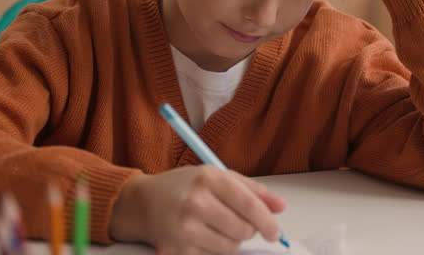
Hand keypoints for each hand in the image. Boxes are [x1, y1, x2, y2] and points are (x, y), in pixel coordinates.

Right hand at [110, 166, 285, 253]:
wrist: (142, 203)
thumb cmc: (184, 187)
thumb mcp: (216, 176)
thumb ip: (251, 190)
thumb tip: (281, 207)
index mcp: (208, 179)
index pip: (248, 204)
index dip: (267, 221)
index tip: (275, 232)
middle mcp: (195, 203)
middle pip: (243, 230)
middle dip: (247, 230)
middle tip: (236, 222)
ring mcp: (184, 229)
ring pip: (230, 247)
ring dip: (231, 240)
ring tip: (215, 226)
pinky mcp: (176, 250)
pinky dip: (213, 249)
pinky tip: (200, 235)